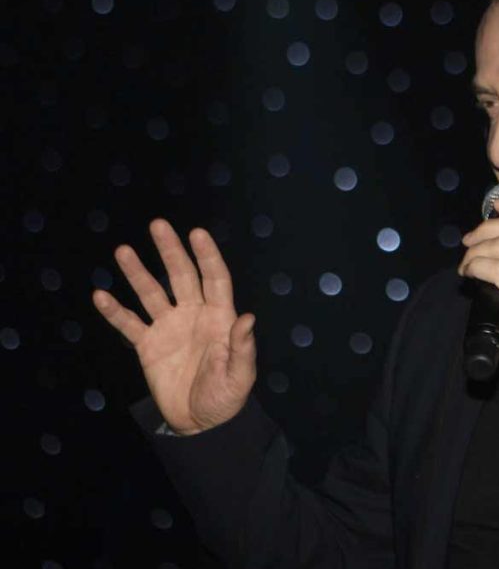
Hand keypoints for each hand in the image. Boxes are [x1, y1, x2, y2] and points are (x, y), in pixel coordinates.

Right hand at [91, 218, 255, 435]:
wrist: (199, 423)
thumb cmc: (226, 397)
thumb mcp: (240, 377)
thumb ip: (242, 348)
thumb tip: (247, 317)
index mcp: (220, 318)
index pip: (215, 279)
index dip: (207, 256)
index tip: (197, 233)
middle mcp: (193, 315)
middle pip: (182, 276)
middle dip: (171, 251)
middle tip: (158, 225)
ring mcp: (169, 327)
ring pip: (152, 293)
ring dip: (137, 273)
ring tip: (123, 250)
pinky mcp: (148, 345)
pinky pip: (129, 324)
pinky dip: (115, 311)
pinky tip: (101, 295)